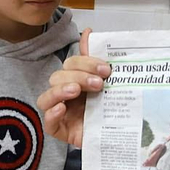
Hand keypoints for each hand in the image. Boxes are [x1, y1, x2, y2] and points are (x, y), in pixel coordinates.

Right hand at [38, 28, 110, 147]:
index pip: (71, 64)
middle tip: (99, 83)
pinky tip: (62, 108)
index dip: (86, 63)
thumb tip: (89, 32)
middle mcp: (65, 95)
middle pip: (58, 77)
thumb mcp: (109, 84)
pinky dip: (52, 114)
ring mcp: (60, 113)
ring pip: (46, 97)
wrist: (123, 137)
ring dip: (59, 90)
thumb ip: (96, 60)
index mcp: (76, 80)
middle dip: (78, 76)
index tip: (107, 69)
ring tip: (76, 91)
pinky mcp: (60, 131)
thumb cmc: (113, 109)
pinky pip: (48, 123)